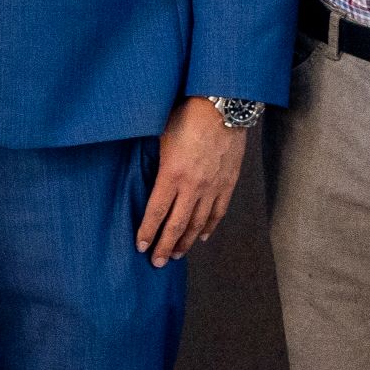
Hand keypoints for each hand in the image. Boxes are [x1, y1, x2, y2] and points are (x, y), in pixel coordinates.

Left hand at [136, 96, 249, 262]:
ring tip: (177, 254)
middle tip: (157, 262)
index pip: (156, 212)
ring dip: (187, 241)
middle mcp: (193, 186)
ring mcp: (213, 186)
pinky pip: (218, 211)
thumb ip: (154, 163)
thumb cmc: (186, 117)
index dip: (147, 232)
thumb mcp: (160, 137)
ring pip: (198, 222)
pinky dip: (210, 226)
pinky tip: (202, 236)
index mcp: (172, 174)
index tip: (140, 246)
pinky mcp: (229, 182)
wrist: (223, 106)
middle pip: (177, 225)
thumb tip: (144, 179)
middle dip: (165, 246)